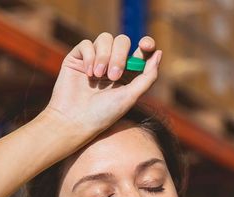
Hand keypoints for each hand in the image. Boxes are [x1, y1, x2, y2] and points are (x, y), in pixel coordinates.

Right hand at [44, 33, 161, 136]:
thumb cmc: (103, 114)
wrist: (74, 121)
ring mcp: (94, 60)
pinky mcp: (77, 58)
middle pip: (122, 42)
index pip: (141, 51)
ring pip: (105, 39)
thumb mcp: (131, 96)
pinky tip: (88, 74)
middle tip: (113, 77)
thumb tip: (159, 54)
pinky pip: (86, 44)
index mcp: (127, 73)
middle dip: (120, 56)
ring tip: (98, 76)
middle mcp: (111, 64)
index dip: (147, 44)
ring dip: (104, 56)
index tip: (146, 46)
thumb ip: (147, 76)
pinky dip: (90, 56)